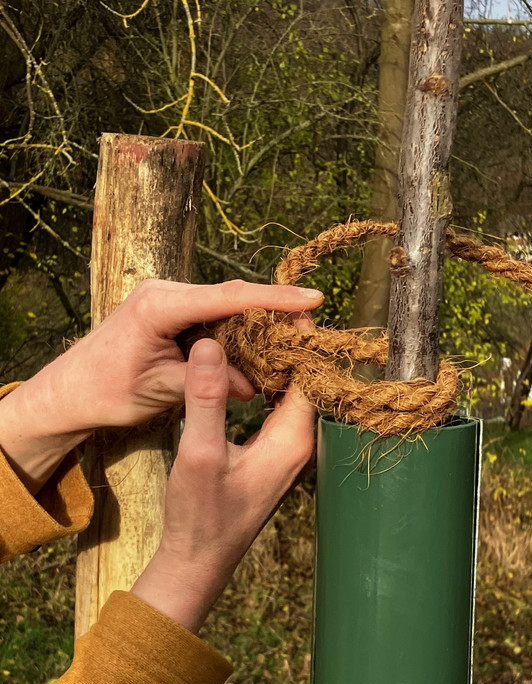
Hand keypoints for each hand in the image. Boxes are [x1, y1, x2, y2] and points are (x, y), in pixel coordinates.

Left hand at [0, 279, 321, 492]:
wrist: (67, 392)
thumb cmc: (104, 392)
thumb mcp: (160, 390)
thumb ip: (207, 383)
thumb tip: (252, 385)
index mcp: (159, 305)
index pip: (228, 297)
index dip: (274, 298)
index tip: (312, 298)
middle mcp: (165, 292)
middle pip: (231, 297)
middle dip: (271, 312)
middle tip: (308, 331)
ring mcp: (167, 299)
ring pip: (224, 308)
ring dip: (253, 329)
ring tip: (286, 348)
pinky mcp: (169, 313)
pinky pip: (211, 319)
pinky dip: (233, 337)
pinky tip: (253, 356)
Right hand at [130, 332, 314, 631]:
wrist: (198, 561)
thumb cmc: (201, 515)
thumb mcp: (198, 453)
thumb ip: (206, 399)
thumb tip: (209, 346)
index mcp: (292, 439)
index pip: (310, 375)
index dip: (301, 339)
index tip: (289, 303)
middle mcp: (299, 444)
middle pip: (304, 381)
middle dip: (289, 345)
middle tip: (266, 309)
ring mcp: (287, 452)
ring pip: (290, 394)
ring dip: (276, 363)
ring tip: (255, 329)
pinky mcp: (272, 456)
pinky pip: (277, 409)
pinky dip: (265, 384)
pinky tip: (245, 368)